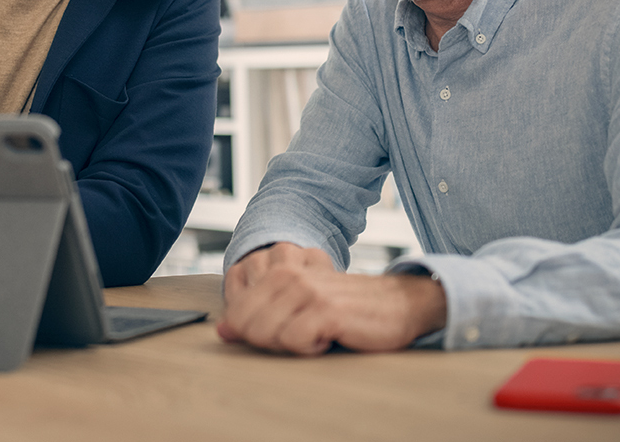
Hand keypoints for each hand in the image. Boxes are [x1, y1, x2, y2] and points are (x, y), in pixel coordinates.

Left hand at [216, 242, 446, 354]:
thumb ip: (257, 312)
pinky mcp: (326, 311)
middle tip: (300, 336)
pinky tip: (328, 338)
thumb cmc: (343, 308)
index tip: (280, 332)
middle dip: (269, 342)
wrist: (395, 304)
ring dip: (291, 345)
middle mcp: (288, 275)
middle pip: (248, 327)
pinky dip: (310, 349)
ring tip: (315, 334)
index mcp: (277, 270)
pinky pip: (296, 341)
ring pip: (268, 334)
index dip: (250, 334)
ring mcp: (306, 291)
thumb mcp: (296, 304)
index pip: (235, 312)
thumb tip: (223, 331)